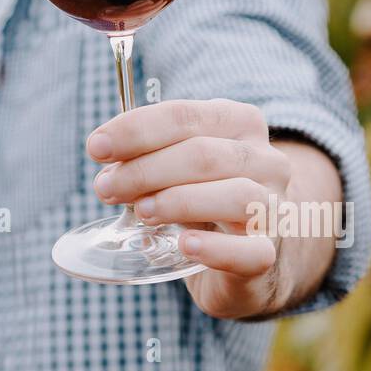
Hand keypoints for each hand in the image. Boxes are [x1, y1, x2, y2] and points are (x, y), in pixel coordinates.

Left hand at [87, 98, 336, 319]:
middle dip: (145, 169)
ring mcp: (273, 208)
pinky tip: (184, 245)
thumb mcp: (175, 164)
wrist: (244, 250)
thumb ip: (146, 156)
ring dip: (178, 201)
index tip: (96, 148)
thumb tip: (106, 162)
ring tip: (140, 212)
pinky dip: (215, 248)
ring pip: (235, 195)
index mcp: (239, 123)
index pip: (184, 116)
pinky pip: (251, 252)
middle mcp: (265, 160)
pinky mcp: (269, 254)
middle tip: (105, 188)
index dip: (136, 130)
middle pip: (204, 154)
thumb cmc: (201, 194)